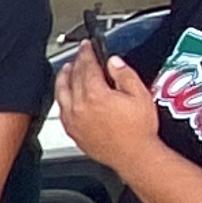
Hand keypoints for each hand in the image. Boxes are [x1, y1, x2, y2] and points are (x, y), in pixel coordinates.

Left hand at [55, 48, 160, 166]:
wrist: (135, 156)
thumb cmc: (139, 130)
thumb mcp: (140, 95)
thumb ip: (124, 74)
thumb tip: (113, 62)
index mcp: (95, 94)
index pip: (87, 66)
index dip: (87, 53)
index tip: (87, 46)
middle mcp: (79, 106)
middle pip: (73, 77)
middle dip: (77, 62)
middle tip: (80, 54)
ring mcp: (73, 120)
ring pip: (61, 93)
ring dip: (63, 78)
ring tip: (66, 70)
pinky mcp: (72, 132)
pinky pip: (61, 109)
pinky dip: (61, 98)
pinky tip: (65, 96)